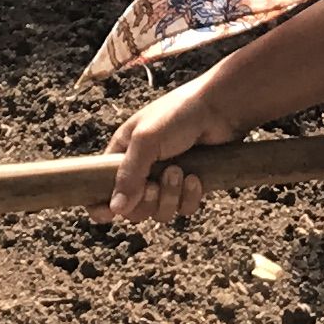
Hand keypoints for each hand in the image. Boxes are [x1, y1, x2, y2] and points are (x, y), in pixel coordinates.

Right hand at [105, 72, 232, 222]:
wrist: (221, 109)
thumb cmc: (178, 115)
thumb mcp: (146, 140)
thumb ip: (129, 175)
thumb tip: (114, 210)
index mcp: (123, 153)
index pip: (102, 186)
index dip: (103, 204)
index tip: (108, 214)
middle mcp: (142, 168)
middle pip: (134, 208)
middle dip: (146, 201)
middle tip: (155, 186)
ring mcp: (167, 179)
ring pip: (160, 211)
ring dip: (170, 197)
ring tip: (179, 172)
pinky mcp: (190, 185)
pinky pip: (184, 208)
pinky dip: (189, 198)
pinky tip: (196, 178)